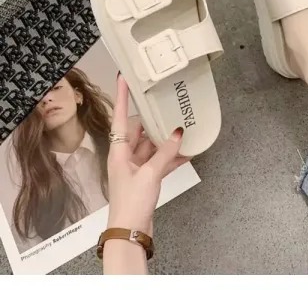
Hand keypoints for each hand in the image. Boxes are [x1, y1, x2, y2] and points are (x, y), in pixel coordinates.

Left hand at [107, 74, 189, 235]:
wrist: (130, 231)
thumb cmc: (131, 202)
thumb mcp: (150, 173)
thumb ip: (165, 152)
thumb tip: (177, 133)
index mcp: (119, 150)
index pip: (120, 116)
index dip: (122, 97)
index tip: (124, 78)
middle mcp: (125, 156)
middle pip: (138, 131)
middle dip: (152, 121)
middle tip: (165, 107)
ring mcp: (135, 168)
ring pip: (151, 147)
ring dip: (165, 142)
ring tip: (181, 130)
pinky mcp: (145, 179)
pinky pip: (159, 162)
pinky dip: (170, 158)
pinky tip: (186, 154)